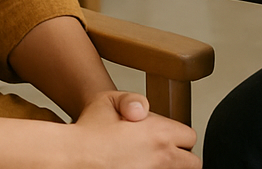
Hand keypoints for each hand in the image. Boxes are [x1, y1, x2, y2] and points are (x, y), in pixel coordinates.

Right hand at [68, 92, 198, 168]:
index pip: (190, 137)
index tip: (167, 139)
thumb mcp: (108, 100)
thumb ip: (133, 99)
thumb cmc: (86, 130)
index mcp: (159, 133)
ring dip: (168, 168)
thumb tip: (143, 111)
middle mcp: (161, 158)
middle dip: (181, 158)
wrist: (68, 157)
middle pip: (193, 164)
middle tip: (164, 156)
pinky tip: (138, 168)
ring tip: (149, 163)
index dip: (179, 137)